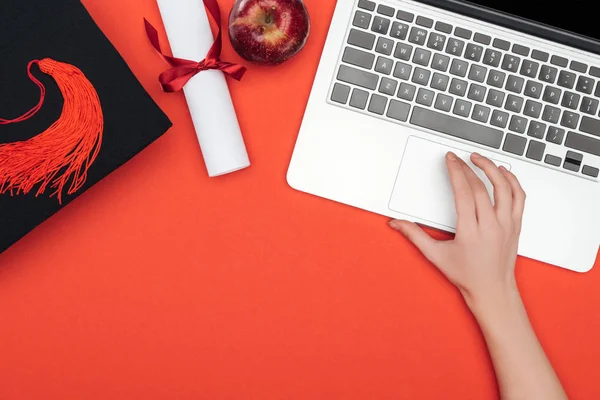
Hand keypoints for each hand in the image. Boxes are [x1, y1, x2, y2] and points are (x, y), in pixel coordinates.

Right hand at [389, 152, 525, 307]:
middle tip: (457, 159)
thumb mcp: (436, 256)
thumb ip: (414, 236)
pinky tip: (503, 173)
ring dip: (492, 169)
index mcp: (471, 232)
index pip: (464, 193)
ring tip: (480, 159)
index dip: (456, 172)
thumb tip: (397, 224)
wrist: (493, 290)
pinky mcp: (516, 225)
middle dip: (467, 168)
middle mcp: (491, 227)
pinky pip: (518, 197)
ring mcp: (507, 225)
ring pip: (504, 188)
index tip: (450, 160)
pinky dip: (512, 181)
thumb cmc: (467, 275)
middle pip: (481, 188)